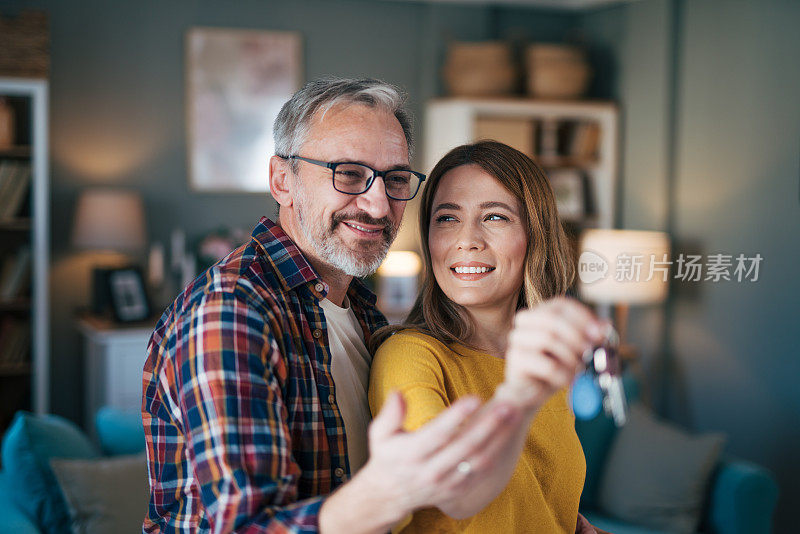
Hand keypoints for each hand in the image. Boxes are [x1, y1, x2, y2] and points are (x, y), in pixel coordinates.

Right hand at [359, 391, 521, 515]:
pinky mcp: (458, 490)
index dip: (457, 416)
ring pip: (479, 460)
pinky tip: (509, 433)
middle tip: (507, 405)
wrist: (390, 495)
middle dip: (489, 425)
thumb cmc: (388, 455)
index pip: (438, 433)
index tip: (475, 397)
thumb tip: (398, 392)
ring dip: (499, 438)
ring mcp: (447, 483)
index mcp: (412, 454)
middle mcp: (431, 470)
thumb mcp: (380, 434)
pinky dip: (497, 453)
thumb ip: (390, 414)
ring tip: (514, 415)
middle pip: (465, 446)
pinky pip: (482, 472)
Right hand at [498, 296, 606, 410]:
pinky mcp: (515, 359)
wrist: (530, 393)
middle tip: (589, 352)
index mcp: (540, 313)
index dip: (582, 316)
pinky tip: (566, 380)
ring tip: (577, 370)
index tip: (599, 334)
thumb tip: (605, 326)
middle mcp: (525, 321)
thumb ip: (589, 336)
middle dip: (576, 336)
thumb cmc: (553, 368)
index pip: (561, 305)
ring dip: (570, 357)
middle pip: (552, 319)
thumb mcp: (575, 349)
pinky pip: (546, 364)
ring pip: (548, 338)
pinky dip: (563, 374)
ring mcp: (517, 339)